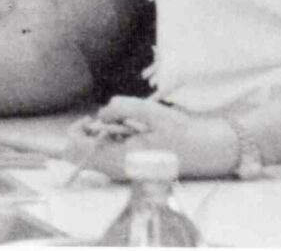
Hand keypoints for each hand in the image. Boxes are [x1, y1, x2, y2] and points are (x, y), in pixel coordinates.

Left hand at [64, 96, 219, 180]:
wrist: (205, 153)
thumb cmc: (182, 134)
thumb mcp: (153, 113)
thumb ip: (122, 108)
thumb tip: (102, 114)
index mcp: (119, 159)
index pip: (75, 150)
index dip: (77, 130)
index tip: (94, 119)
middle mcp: (116, 171)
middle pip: (80, 154)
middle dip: (89, 133)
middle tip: (110, 120)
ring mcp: (122, 173)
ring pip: (93, 155)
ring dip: (102, 136)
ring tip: (128, 127)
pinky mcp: (129, 170)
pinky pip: (108, 157)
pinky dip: (113, 142)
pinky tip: (134, 135)